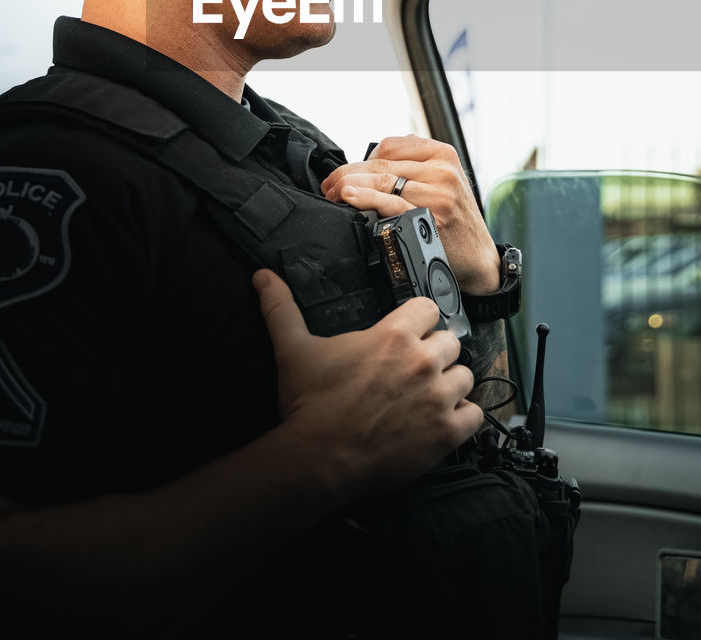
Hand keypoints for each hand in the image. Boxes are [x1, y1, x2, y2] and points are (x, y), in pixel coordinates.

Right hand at [253, 269, 482, 505]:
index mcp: (393, 336)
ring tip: (428, 395)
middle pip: (450, 341)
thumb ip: (281, 308)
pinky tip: (442, 420)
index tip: (409, 332)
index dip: (419, 319)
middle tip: (414, 368)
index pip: (429, 308)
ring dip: (450, 384)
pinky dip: (463, 418)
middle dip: (434, 352)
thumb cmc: (309, 404)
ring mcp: (438, 399)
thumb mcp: (293, 349)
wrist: (318, 460)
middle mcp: (422, 362)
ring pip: (465, 377)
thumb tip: (262, 277)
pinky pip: (475, 416)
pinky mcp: (446, 434)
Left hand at [320, 134, 500, 293]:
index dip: (360, 159)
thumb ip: (412, 166)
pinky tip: (350, 197)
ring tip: (333, 193)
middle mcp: (442, 171)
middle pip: (382, 165)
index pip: (390, 146)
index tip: (342, 172)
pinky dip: (366, 198)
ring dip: (349, 186)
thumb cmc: (454, 218)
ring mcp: (438, 194)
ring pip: (382, 181)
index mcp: (443, 154)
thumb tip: (366, 163)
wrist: (478, 256)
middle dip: (347, 174)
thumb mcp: (442, 180)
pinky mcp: (430, 217)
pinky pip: (391, 203)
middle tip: (329, 186)